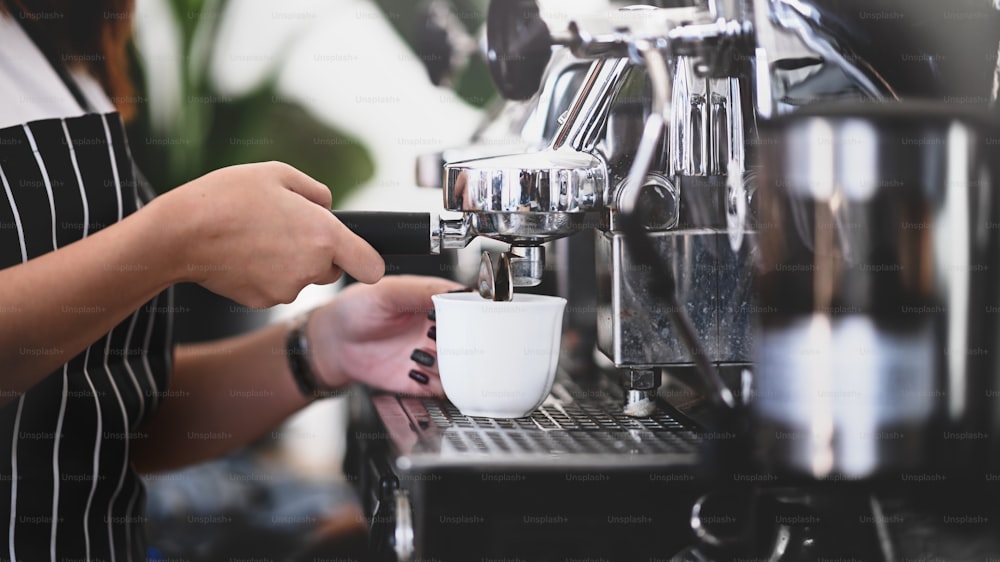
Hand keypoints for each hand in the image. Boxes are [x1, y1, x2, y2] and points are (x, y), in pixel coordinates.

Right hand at [150, 161, 384, 307]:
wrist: (180, 233)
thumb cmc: (227, 197)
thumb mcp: (278, 173)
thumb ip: (316, 192)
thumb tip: (328, 207)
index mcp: (324, 236)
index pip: (372, 267)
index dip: (368, 258)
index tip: (357, 252)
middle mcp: (311, 268)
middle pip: (333, 269)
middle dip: (319, 252)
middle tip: (286, 227)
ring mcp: (286, 289)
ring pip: (302, 277)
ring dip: (290, 261)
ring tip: (258, 235)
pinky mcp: (262, 301)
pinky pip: (276, 287)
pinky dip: (266, 273)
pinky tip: (244, 253)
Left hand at [307, 275, 462, 395]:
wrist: (333, 343)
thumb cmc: (356, 310)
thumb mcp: (386, 292)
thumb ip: (421, 291)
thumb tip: (455, 291)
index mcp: (435, 304)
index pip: (466, 308)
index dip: (473, 313)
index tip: (473, 317)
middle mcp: (438, 331)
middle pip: (468, 339)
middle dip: (466, 342)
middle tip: (452, 340)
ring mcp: (431, 357)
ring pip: (460, 366)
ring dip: (453, 365)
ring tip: (430, 356)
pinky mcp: (422, 381)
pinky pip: (444, 388)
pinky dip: (442, 386)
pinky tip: (421, 374)